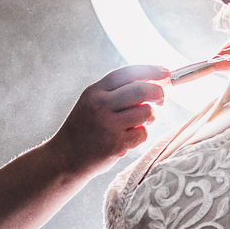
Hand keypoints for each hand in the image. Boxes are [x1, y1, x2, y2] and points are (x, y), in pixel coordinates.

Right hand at [48, 64, 167, 174]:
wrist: (65, 158)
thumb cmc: (85, 128)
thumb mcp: (92, 102)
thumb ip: (117, 91)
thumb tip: (154, 80)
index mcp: (94, 91)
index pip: (127, 73)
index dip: (150, 70)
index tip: (165, 71)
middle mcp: (100, 105)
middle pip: (141, 90)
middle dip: (158, 92)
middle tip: (161, 98)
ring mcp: (108, 125)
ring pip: (146, 112)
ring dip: (150, 117)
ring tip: (140, 123)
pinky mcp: (115, 144)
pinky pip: (143, 134)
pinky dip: (141, 135)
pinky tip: (130, 138)